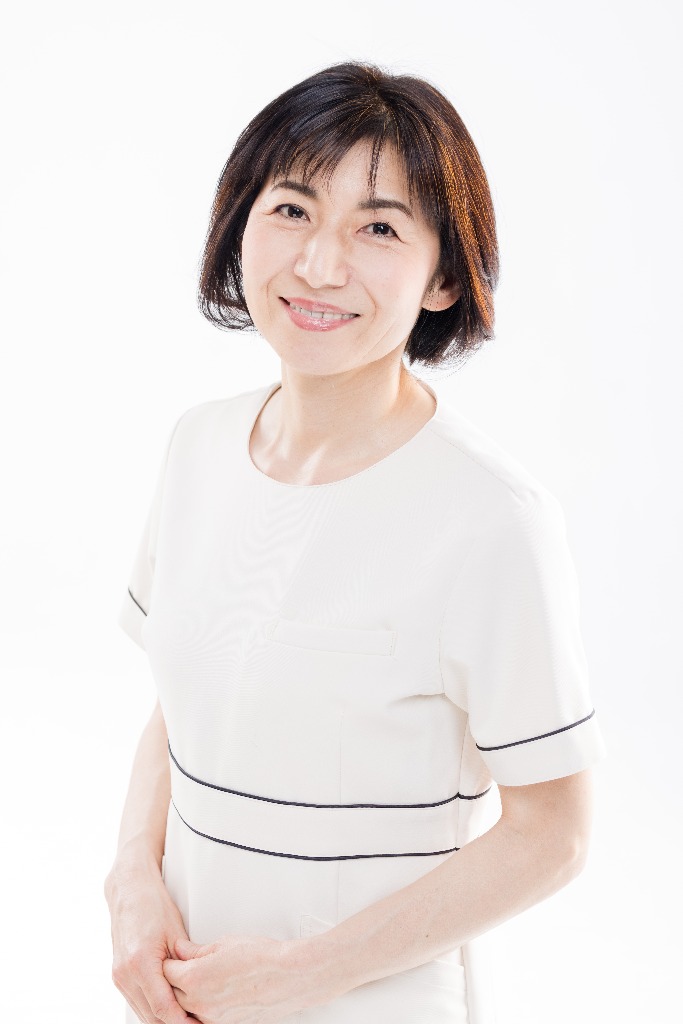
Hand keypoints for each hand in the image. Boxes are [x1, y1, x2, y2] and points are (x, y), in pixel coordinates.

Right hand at [106, 859, 191, 1022]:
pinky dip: (153, 1008)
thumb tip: (200, 991)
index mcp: (140, 963)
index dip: (183, 1022)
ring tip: (190, 1017)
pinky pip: (137, 1001)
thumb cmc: (154, 905)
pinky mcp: (118, 976)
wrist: (129, 889)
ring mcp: (119, 977)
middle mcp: (125, 975)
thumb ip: (185, 966)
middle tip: (200, 1022)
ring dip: (164, 1019)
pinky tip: (173, 1007)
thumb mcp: (176, 934)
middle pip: (152, 1016)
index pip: (163, 1008)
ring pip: (143, 1013)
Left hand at [162, 933, 309, 1023]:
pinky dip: (202, 1008)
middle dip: (175, 980)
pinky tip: (212, 994)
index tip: (175, 956)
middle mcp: (199, 1003)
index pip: (166, 972)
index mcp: (195, 978)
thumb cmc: (260, 956)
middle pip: (172, 993)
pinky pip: (202, 1018)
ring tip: (201, 980)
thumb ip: (195, 951)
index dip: (170, 961)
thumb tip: (180, 950)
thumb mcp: (223, 944)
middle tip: (185, 966)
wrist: (288, 977)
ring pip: (186, 1009)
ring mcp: (211, 1018)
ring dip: (187, 996)